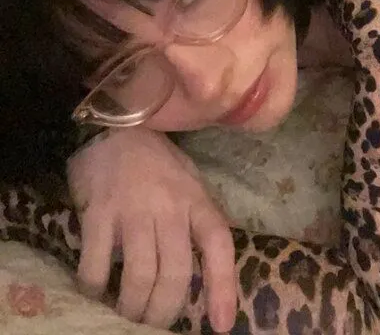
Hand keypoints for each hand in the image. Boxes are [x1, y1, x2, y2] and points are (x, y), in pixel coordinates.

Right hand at [67, 127, 235, 330]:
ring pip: (139, 276)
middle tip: (152, 323)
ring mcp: (134, 209)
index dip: (223, 287)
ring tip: (126, 314)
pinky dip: (95, 287)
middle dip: (164, 311)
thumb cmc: (155, 161)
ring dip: (132, 307)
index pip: (219, 244)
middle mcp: (169, 206)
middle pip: (175, 273)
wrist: (112, 126)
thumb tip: (207, 272)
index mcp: (196, 199)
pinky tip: (94, 292)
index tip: (221, 325)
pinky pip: (97, 264)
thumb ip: (197, 220)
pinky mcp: (99, 212)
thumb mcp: (188, 182)